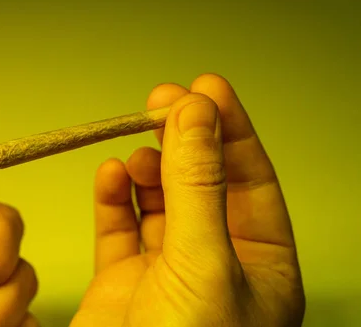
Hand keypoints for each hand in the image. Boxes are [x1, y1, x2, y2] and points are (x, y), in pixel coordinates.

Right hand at [70, 74, 304, 325]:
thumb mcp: (204, 261)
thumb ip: (197, 184)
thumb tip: (193, 114)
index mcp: (259, 264)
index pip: (250, 179)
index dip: (230, 130)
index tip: (207, 90)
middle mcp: (214, 263)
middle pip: (202, 182)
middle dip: (183, 140)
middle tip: (162, 102)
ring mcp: (166, 269)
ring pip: (159, 200)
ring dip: (146, 167)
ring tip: (134, 148)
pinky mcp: (122, 280)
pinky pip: (119, 225)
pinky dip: (113, 197)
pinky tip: (110, 175)